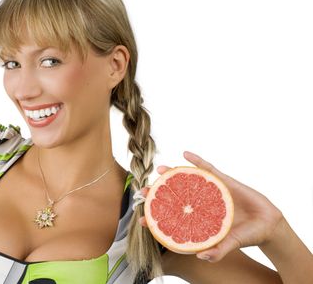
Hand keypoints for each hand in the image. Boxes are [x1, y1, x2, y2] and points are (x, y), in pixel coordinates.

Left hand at [139, 151, 283, 262]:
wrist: (268, 224)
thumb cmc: (247, 236)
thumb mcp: (232, 244)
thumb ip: (219, 251)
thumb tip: (202, 257)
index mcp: (198, 220)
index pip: (173, 219)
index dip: (157, 219)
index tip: (141, 219)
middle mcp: (200, 205)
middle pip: (175, 197)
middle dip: (158, 194)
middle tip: (145, 190)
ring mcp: (209, 191)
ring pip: (187, 180)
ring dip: (173, 173)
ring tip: (160, 169)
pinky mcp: (222, 180)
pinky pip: (207, 168)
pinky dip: (197, 160)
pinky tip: (186, 153)